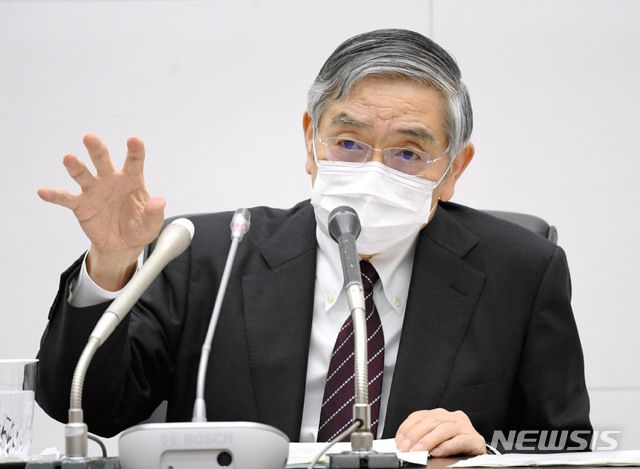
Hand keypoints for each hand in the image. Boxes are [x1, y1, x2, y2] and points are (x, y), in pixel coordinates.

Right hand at [38, 134, 165, 289]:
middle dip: (96, 149)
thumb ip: (154, 213)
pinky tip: (43, 191)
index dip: (135, 150)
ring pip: (83, 174)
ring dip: (75, 166)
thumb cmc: (139, 228)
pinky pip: (66, 198)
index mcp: (131, 180)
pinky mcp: (81, 205)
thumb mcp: (151, 224)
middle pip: (103, 161)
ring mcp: (94, 191)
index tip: (133, 140)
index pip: (134, 161)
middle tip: (90, 138)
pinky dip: (54, 195)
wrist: (122, 245)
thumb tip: (159, 201)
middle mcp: (111, 180)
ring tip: (68, 158)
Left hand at [395, 408, 485, 456]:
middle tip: (406, 448)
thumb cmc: (454, 446)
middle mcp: (452, 417)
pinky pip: (459, 441)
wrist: (477, 454)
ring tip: (418, 451)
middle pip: (431, 422)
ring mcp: (464, 427)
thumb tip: (405, 445)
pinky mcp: (474, 439)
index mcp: (440, 415)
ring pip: (444, 429)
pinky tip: (437, 452)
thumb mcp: (436, 438)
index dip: (407, 427)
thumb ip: (422, 437)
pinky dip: (446, 446)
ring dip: (428, 441)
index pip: (420, 416)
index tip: (399, 440)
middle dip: (416, 435)